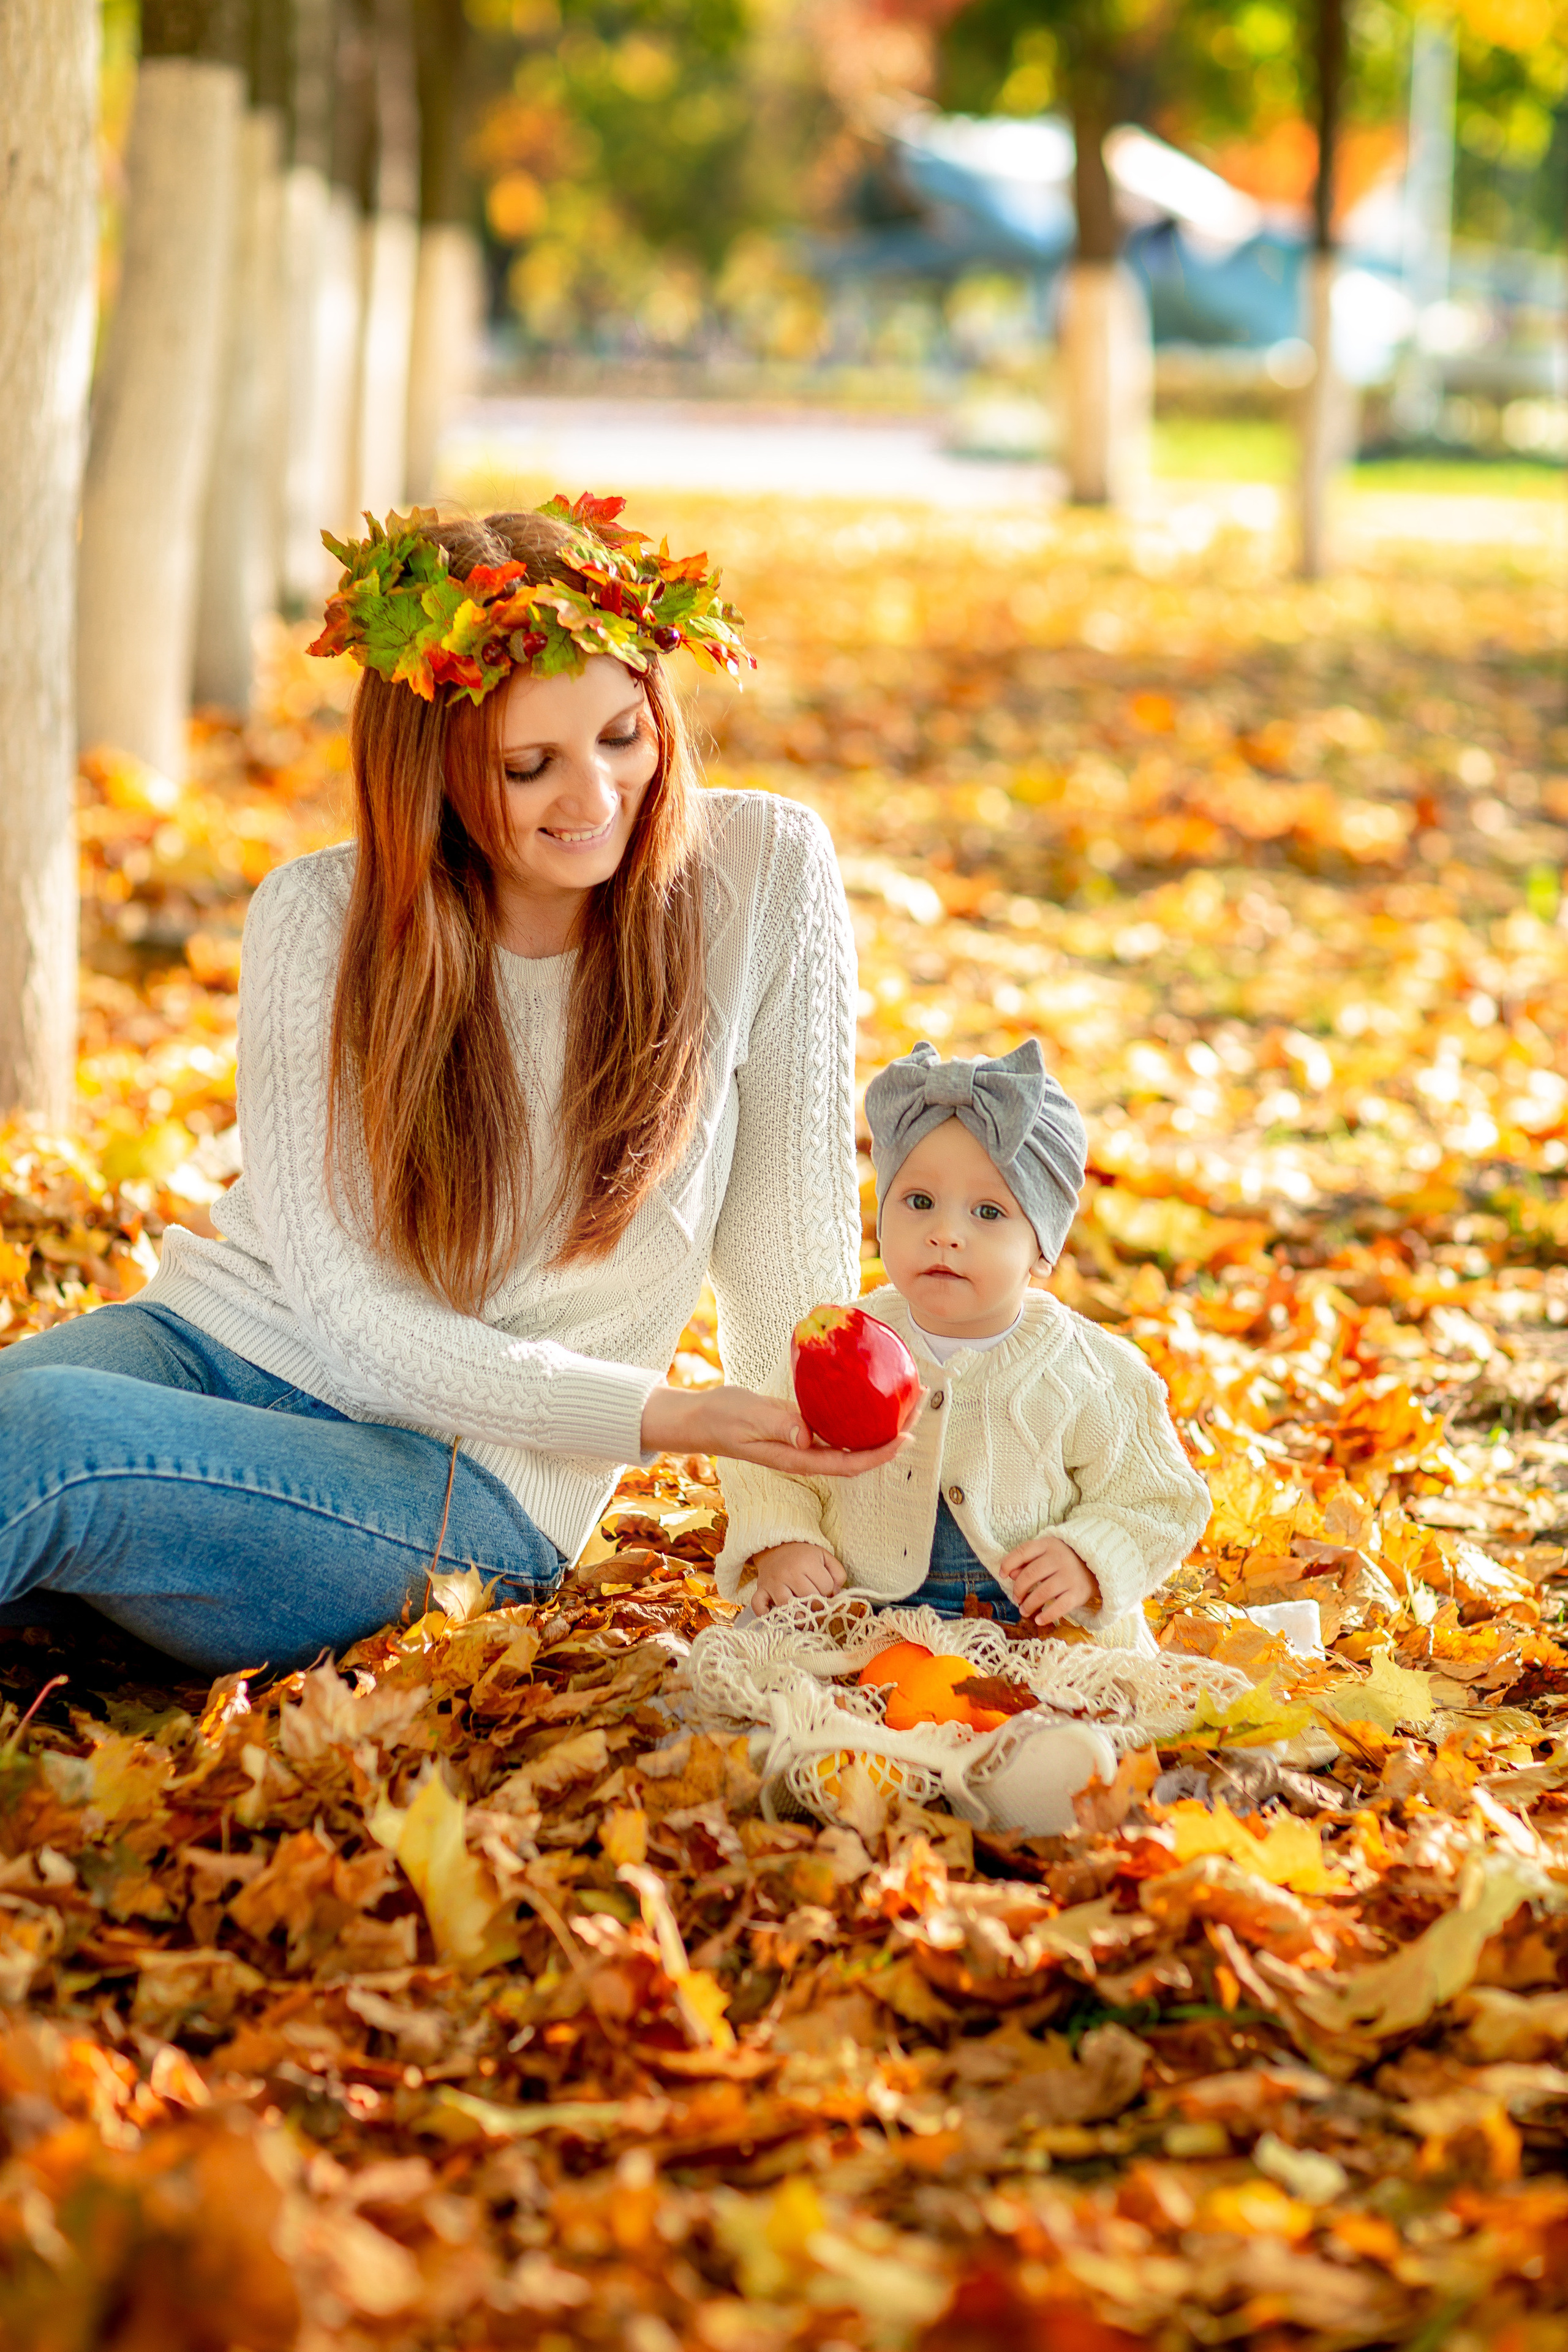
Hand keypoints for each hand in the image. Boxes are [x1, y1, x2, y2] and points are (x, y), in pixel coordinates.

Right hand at [639, 1383, 919, 1477]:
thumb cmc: (722, 1417)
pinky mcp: (803, 1426)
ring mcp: (807, 1441)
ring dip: (883, 1419)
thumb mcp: (747, 1417)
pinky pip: (840, 1422)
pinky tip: (873, 1391)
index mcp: (798, 1458)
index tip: (906, 1436)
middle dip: (894, 1432)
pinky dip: (862, 1409)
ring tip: (907, 1393)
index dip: (880, 1454)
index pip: (849, 1463)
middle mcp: (808, 1453)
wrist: (701, 1419)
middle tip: (919, 1400)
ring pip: (854, 1436)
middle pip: (861, 1450)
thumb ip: (777, 1424)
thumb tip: (809, 1435)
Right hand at [748, 1543, 847, 1613]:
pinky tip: (776, 1616)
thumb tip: (835, 1595)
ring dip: (797, 1615)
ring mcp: (773, 1583)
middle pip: (808, 1599)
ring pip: (787, 1607)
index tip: (824, 1589)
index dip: (829, 1591)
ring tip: (803, 1614)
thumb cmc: (804, 1555)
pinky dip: (766, 1615)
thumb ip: (838, 1574)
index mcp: (807, 1563)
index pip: (825, 1587)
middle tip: (815, 1602)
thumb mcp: (825, 1557)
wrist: (777, 1546)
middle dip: (816, 1604)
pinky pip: (759, 1606)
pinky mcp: (761, 1590)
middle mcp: (789, 1573)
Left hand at [999, 1534, 1099, 1625]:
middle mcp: (1060, 1558)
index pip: (1023, 1551)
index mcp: (1049, 1545)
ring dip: (1029, 1604)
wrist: (1096, 1568)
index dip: (1009, 1563)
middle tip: (1016, 1599)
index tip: (1002, 1575)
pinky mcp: (1079, 1592)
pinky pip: (1060, 1606)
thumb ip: (1027, 1561)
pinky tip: (1039, 1620)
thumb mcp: (1047, 1555)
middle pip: (1031, 1574)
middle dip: (1019, 1589)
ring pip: (1043, 1592)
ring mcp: (1070, 1575)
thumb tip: (1009, 1574)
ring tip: (1024, 1610)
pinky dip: (1047, 1615)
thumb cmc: (1063, 1562)